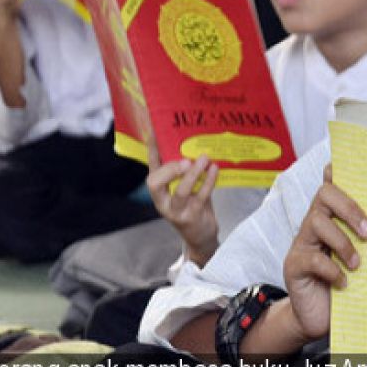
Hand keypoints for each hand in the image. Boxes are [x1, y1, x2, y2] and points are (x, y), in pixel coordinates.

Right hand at [147, 143, 219, 265]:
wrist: (201, 236)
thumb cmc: (193, 205)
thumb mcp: (187, 187)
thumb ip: (186, 170)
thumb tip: (195, 142)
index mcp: (159, 190)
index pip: (151, 167)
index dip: (152, 150)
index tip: (154, 130)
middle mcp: (162, 201)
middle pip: (154, 183)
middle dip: (169, 168)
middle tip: (185, 158)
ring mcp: (176, 211)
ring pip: (180, 192)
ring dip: (192, 174)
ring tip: (203, 159)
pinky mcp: (192, 217)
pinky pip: (201, 197)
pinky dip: (208, 182)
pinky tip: (215, 169)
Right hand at [282, 165, 366, 339]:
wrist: (320, 318)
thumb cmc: (348, 285)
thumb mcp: (364, 260)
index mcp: (332, 219)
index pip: (332, 187)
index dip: (337, 173)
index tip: (344, 165)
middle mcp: (314, 225)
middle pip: (325, 196)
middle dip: (350, 208)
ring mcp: (301, 244)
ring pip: (316, 222)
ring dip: (343, 242)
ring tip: (358, 264)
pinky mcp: (293, 265)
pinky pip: (311, 258)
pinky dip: (332, 270)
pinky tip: (344, 283)